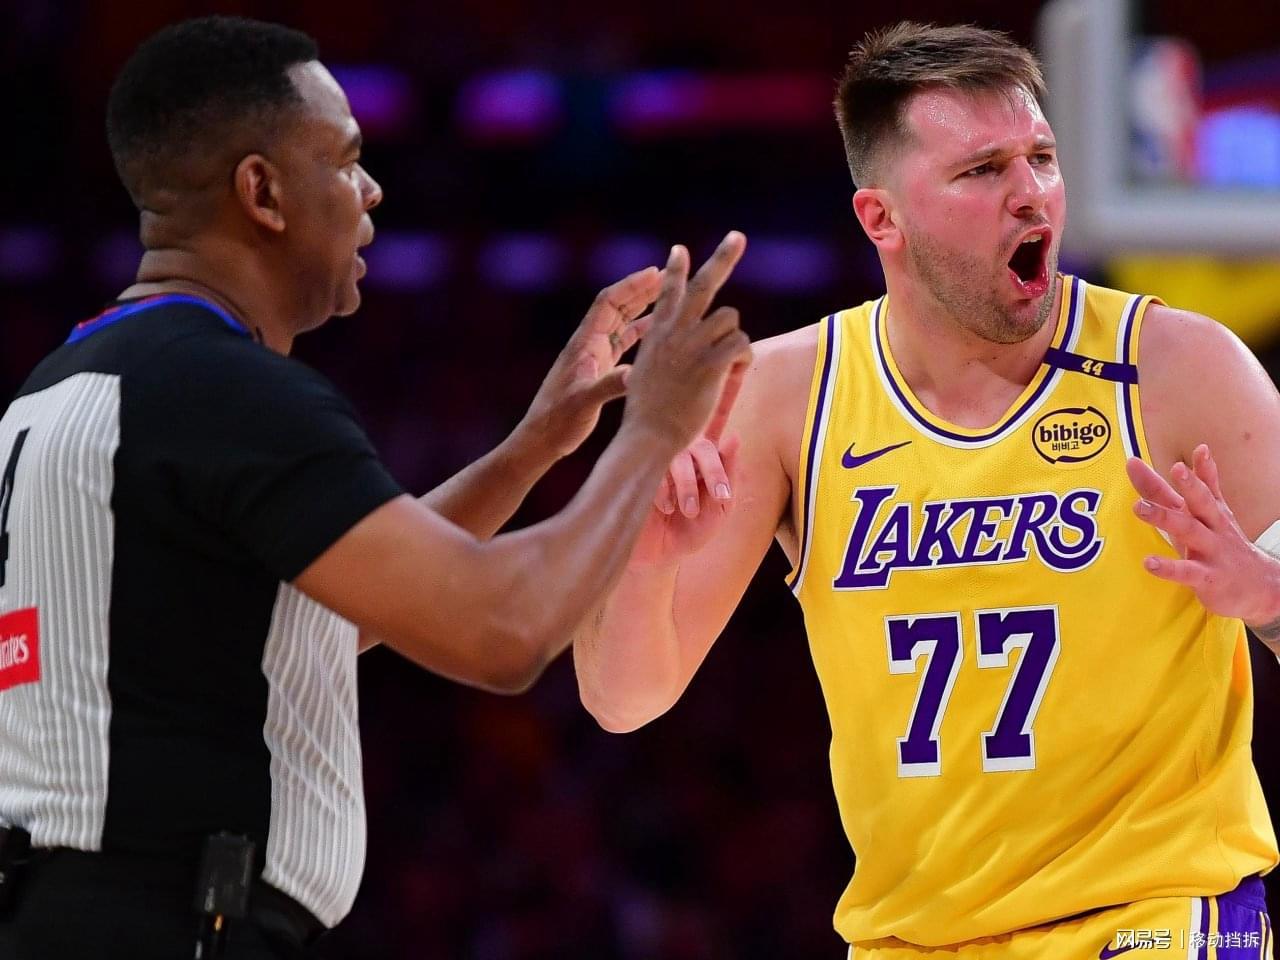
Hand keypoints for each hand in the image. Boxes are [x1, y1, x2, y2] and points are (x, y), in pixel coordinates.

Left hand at [516, 266, 661, 460]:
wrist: (541, 438)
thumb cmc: (557, 421)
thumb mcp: (583, 402)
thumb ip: (608, 385)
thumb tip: (635, 373)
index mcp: (584, 344)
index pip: (608, 303)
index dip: (631, 286)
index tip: (655, 273)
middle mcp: (589, 344)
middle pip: (617, 307)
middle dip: (641, 290)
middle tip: (668, 276)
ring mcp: (594, 356)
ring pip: (621, 323)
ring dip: (642, 308)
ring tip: (668, 296)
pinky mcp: (598, 370)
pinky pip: (622, 344)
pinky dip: (640, 333)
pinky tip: (657, 331)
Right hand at [624, 232, 751, 450]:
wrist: (648, 435)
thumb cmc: (648, 417)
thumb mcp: (645, 377)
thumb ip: (663, 359)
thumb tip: (679, 357)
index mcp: (657, 335)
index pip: (667, 292)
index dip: (676, 270)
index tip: (680, 250)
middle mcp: (674, 332)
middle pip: (704, 285)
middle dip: (722, 257)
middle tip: (737, 236)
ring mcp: (692, 345)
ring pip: (730, 318)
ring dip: (734, 337)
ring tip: (727, 363)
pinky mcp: (711, 362)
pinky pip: (742, 343)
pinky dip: (743, 358)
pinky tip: (732, 374)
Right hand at [631, 362, 747, 566]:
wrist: (651, 558)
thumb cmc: (689, 534)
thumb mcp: (718, 512)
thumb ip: (728, 477)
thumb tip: (735, 438)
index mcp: (702, 453)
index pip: (714, 418)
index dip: (725, 390)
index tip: (736, 363)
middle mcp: (679, 451)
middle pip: (699, 443)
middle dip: (711, 470)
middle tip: (718, 496)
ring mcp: (657, 461)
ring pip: (677, 458)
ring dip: (685, 486)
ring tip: (689, 511)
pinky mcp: (638, 474)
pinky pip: (653, 473)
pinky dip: (662, 491)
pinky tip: (664, 509)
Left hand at [1126, 444, 1279, 623]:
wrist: (1259, 586)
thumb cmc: (1224, 544)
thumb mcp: (1212, 514)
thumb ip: (1200, 484)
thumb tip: (1200, 448)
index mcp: (1210, 512)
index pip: (1205, 487)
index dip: (1200, 470)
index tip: (1198, 450)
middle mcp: (1212, 527)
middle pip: (1202, 503)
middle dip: (1190, 485)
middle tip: (1177, 468)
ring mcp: (1211, 551)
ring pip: (1190, 531)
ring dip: (1165, 518)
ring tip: (1139, 507)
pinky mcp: (1208, 577)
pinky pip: (1187, 572)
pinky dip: (1168, 567)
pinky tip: (1149, 563)